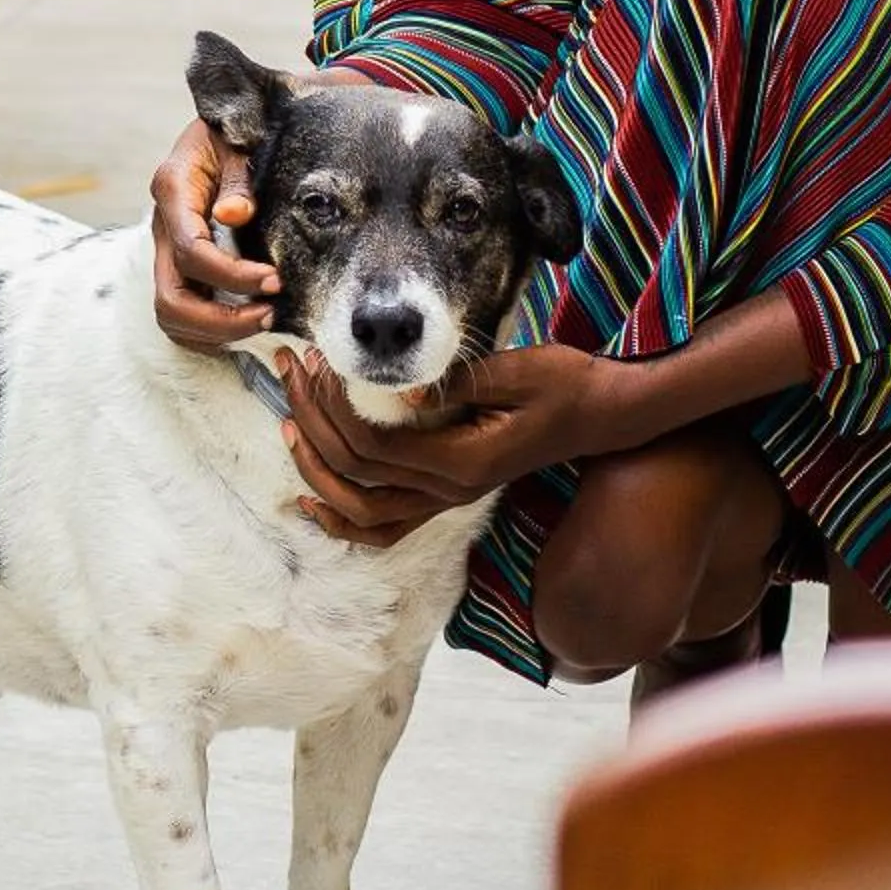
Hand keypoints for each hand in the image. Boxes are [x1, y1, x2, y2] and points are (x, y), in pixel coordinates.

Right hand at [149, 115, 278, 352]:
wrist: (219, 126)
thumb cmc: (234, 132)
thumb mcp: (239, 142)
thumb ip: (238, 179)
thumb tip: (234, 215)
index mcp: (173, 190)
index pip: (192, 252)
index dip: (233, 276)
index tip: (275, 281)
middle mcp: (163, 225)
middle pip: (171, 298)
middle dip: (220, 320)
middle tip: (269, 313)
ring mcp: (166, 248)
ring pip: (170, 313)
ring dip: (216, 330)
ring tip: (263, 319)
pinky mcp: (178, 263)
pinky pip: (181, 313)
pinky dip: (209, 330)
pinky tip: (246, 321)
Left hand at [279, 346, 626, 547]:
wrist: (602, 414)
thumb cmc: (564, 384)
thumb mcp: (517, 371)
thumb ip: (459, 383)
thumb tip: (403, 392)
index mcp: (464, 461)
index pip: (375, 446)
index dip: (333, 408)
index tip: (316, 363)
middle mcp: (452, 491)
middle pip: (357, 474)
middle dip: (313, 424)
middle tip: (291, 373)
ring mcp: (450, 499)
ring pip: (364, 511)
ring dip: (318, 472)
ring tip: (288, 424)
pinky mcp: (451, 494)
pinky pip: (388, 526)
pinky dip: (345, 521)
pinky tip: (313, 503)